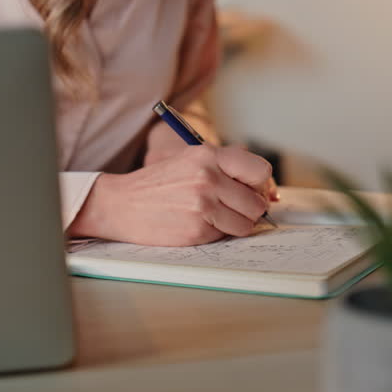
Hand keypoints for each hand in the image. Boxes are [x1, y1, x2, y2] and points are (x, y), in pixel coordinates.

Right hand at [69, 145, 273, 245]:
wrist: (121, 204)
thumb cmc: (160, 184)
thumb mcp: (191, 161)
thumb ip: (227, 168)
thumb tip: (269, 191)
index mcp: (208, 155)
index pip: (260, 170)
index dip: (260, 185)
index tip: (253, 191)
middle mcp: (208, 177)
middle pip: (257, 202)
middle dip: (248, 209)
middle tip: (230, 208)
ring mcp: (203, 204)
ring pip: (246, 224)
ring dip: (235, 225)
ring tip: (213, 217)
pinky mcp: (197, 229)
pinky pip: (226, 236)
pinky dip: (217, 234)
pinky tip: (197, 224)